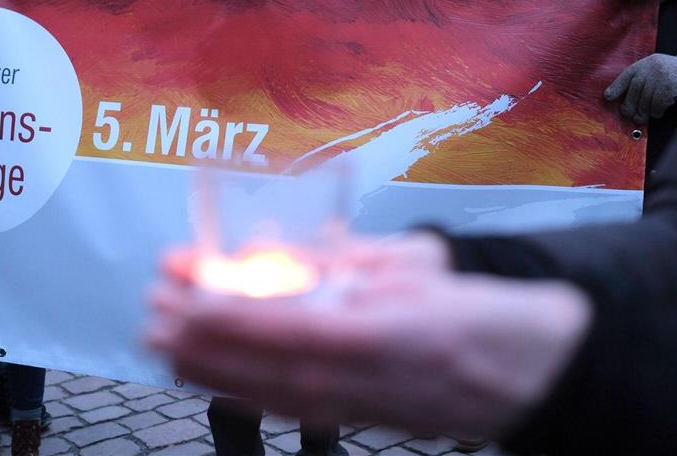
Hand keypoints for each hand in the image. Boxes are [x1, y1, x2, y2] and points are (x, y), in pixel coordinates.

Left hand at [149, 251, 590, 437]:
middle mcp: (348, 380)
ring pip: (260, 391)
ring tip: (162, 346)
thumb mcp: (413, 265)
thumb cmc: (475, 310)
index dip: (212, 302)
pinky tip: (214, 379)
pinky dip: (240, 391)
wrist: (528, 373)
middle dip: (194, 335)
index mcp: (367, 332)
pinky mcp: (353, 421)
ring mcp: (349, 409)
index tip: (172, 281)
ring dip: (205, 367)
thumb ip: (340, 261)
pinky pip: (283, 407)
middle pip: (251, 360)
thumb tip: (272, 254)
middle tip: (149, 310)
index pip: (268, 320)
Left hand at [605, 53, 676, 123]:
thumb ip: (643, 82)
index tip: (607, 97)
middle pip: (635, 90)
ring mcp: (662, 75)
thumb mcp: (656, 72)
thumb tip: (626, 104)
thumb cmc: (674, 77)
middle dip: (630, 106)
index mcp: (645, 64)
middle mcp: (652, 67)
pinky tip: (660, 112)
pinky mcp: (671, 85)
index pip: (627, 75)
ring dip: (645, 112)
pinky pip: (658, 103)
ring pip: (646, 99)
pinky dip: (657, 111)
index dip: (616, 87)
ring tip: (646, 117)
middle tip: (631, 116)